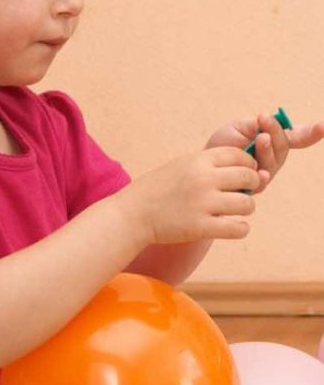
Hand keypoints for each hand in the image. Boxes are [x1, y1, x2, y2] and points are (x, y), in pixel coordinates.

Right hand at [120, 146, 259, 245]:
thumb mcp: (181, 166)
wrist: (132, 215)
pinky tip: (233, 227)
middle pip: (248, 177)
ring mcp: (203, 204)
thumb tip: (243, 166)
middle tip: (244, 193)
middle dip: (252, 185)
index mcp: (199, 160)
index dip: (248, 165)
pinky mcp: (201, 227)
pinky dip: (240, 229)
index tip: (245, 174)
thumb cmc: (158, 190)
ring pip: (247, 204)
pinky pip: (238, 228)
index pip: (239, 155)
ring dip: (246, 208)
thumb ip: (209, 164)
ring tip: (236, 212)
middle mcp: (203, 179)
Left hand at [205, 114, 323, 192]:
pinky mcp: (253, 188)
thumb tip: (273, 120)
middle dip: (276, 132)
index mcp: (272, 142)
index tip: (323, 126)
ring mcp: (264, 175)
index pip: (297, 137)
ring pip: (274, 162)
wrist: (200, 165)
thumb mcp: (240, 127)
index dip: (311, 133)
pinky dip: (260, 171)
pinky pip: (262, 179)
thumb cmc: (220, 145)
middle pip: (284, 147)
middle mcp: (272, 160)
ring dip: (268, 148)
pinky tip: (257, 169)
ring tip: (259, 138)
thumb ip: (258, 125)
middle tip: (263, 121)